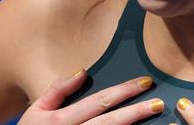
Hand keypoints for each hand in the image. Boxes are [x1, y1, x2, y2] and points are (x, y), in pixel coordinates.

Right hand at [18, 70, 163, 124]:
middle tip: (158, 103)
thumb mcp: (35, 112)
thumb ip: (57, 91)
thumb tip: (82, 72)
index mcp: (62, 121)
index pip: (100, 102)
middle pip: (112, 122)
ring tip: (156, 119)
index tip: (144, 83)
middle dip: (137, 111)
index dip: (124, 91)